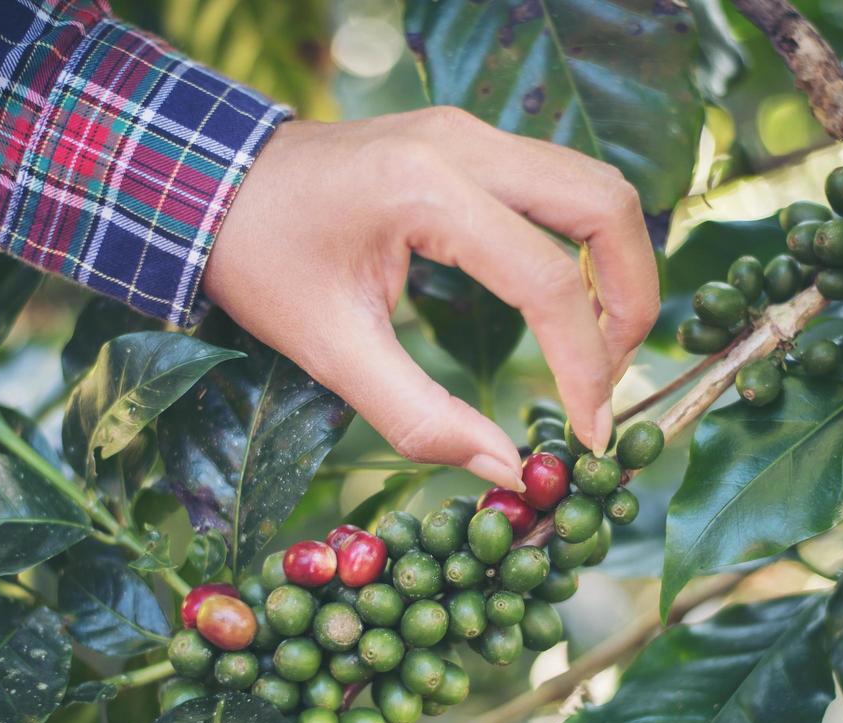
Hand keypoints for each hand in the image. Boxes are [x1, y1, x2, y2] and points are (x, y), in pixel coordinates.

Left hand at [202, 107, 659, 488]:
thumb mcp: (329, 350)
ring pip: (596, 185)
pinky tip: (568, 304)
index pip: (547, 279)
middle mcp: (463, 144)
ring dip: (618, 267)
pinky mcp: (470, 142)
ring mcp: (471, 132)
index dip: (585, 366)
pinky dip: (586, 245)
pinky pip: (562, 183)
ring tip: (599, 347)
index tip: (588, 434)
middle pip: (606, 205)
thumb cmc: (258, 262)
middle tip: (612, 380)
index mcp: (424, 189)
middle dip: (631, 300)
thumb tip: (505, 469)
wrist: (210, 184)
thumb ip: (418, 417)